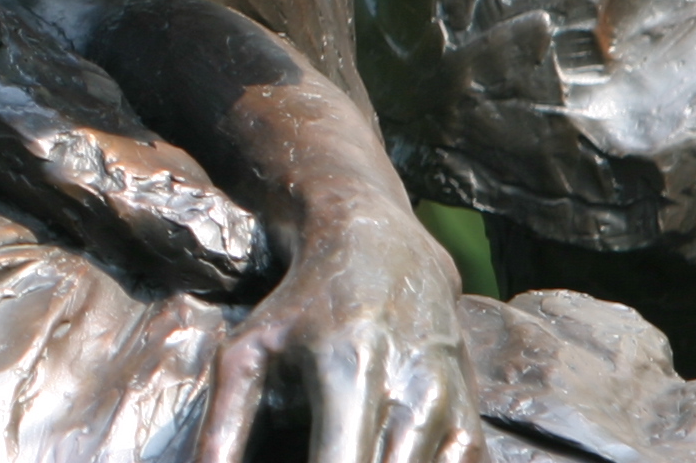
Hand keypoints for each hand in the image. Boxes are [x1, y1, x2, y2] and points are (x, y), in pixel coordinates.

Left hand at [202, 189, 484, 462]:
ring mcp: (451, 414)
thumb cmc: (303, 307)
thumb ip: (223, 426)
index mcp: (348, 371)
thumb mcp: (248, 353)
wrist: (385, 253)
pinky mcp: (472, 431)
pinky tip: (375, 458)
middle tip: (304, 461)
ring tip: (322, 456)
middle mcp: (412, 395)